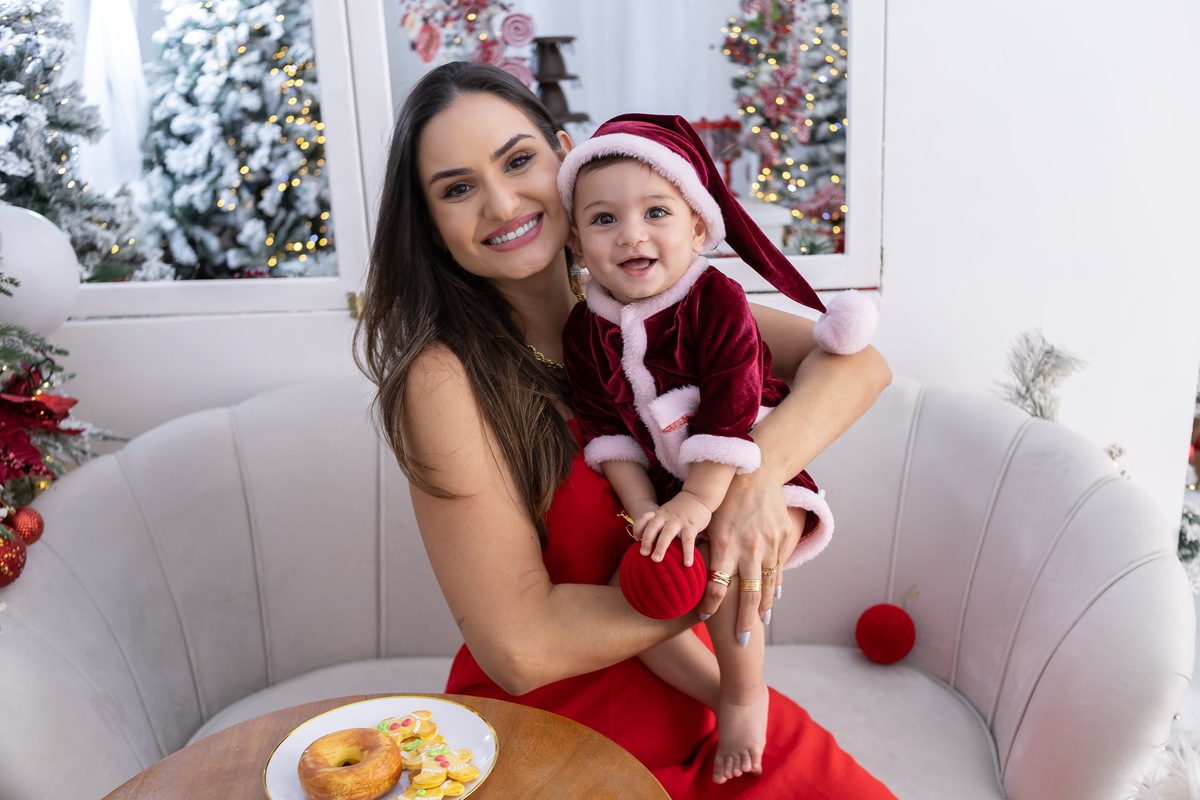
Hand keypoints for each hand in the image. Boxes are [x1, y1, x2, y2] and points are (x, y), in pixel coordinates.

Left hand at [634, 491, 711, 566]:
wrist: (698, 496)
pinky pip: (688, 540)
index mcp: (659, 514)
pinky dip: (688, 552)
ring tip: (656, 560)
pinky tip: (687, 563)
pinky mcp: (691, 525)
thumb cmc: (680, 509)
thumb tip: (649, 545)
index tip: (635, 539)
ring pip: (667, 533)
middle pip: (653, 527)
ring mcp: (678, 520)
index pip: (644, 519)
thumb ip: (659, 524)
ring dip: (661, 546)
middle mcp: (666, 516)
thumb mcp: (667, 512)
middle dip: (646, 540)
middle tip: (643, 553)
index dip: (638, 528)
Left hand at [697, 469, 801, 638]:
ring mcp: (769, 544)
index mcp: (725, 544)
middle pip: (748, 594)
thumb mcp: (710, 522)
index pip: (717, 584)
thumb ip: (702, 547)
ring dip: (764, 606)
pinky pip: (779, 567)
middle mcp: (749, 547)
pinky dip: (776, 584)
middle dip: (744, 620)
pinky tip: (773, 598)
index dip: (710, 603)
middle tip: (741, 641)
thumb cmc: (726, 499)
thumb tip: (687, 569)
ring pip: (768, 584)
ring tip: (760, 624)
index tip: (703, 616)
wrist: (755, 473)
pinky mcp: (782, 537)